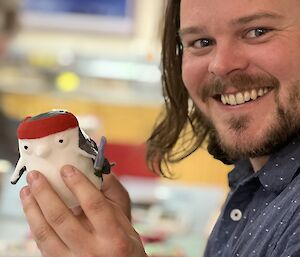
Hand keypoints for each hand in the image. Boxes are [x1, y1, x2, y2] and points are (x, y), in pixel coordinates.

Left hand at [19, 165, 146, 256]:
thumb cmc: (123, 245)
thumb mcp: (126, 223)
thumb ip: (110, 198)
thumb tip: (94, 171)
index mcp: (113, 235)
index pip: (94, 204)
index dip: (78, 184)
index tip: (66, 169)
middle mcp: (92, 249)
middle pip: (61, 217)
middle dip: (45, 192)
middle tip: (35, 175)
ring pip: (45, 232)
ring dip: (32, 208)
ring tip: (27, 190)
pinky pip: (42, 244)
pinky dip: (34, 224)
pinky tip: (31, 210)